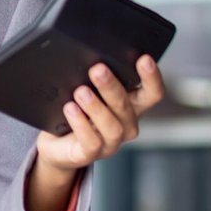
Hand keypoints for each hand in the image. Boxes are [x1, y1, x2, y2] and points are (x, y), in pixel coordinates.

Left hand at [35, 56, 165, 173]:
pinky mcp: (91, 154)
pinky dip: (81, 124)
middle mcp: (126, 124)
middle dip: (112, 87)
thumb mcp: (89, 90)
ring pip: (112, 126)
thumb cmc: (77, 112)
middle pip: (127, 106)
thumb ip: (96, 78)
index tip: (144, 59)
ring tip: (80, 92)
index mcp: (131, 105)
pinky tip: (70, 109)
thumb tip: (91, 56)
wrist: (58, 145)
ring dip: (96, 107)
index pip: (152, 93)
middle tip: (97, 69)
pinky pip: (91, 142)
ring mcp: (110, 142)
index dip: (152, 77)